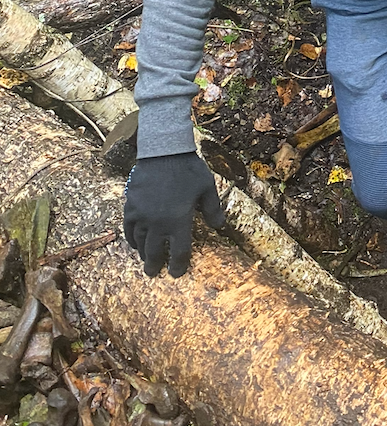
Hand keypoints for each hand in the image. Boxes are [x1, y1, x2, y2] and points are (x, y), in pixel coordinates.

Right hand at [124, 152, 224, 277]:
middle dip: (155, 265)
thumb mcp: (207, 188)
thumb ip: (213, 210)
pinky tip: (134, 242)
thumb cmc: (189, 169)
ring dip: (143, 253)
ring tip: (146, 259)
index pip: (179, 252)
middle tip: (154, 273)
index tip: (177, 273)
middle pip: (155, 252)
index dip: (178, 265)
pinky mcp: (131, 207)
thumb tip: (219, 226)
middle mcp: (158, 223)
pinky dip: (131, 239)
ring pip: (140, 243)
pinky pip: (128, 229)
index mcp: (179, 221)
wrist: (164, 151)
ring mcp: (142, 216)